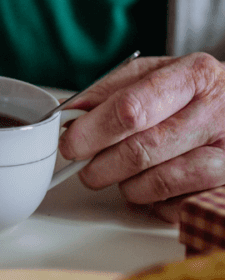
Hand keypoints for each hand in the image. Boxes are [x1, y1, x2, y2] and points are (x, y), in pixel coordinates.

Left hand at [58, 52, 224, 221]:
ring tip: (120, 176)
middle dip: (101, 165)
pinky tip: (154, 188)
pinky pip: (181, 206)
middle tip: (87, 169)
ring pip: (160, 182)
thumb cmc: (195, 91)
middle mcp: (216, 113)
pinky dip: (157, 203)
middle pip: (141, 149)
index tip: (71, 143)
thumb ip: (111, 90)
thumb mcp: (157, 73)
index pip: (131, 108)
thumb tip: (69, 113)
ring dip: (127, 186)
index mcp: (193, 76)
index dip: (92, 131)